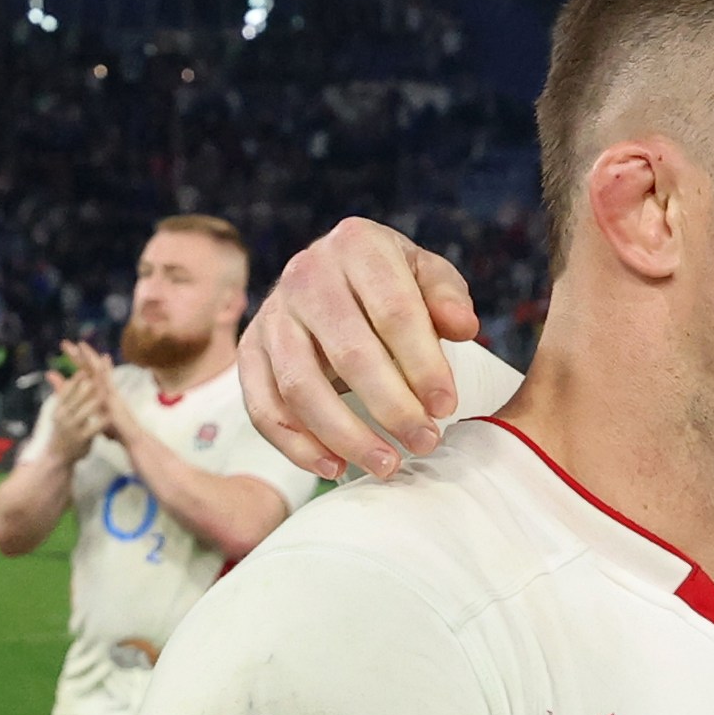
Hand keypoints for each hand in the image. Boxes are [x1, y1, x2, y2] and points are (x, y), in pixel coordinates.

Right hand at [39, 363, 106, 461]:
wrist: (57, 456)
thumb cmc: (62, 431)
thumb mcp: (59, 413)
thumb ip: (62, 397)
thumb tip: (55, 375)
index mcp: (57, 409)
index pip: (66, 391)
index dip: (76, 380)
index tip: (85, 370)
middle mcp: (63, 417)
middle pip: (76, 398)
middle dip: (87, 387)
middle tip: (99, 376)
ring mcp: (71, 428)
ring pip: (85, 411)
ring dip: (96, 401)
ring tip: (107, 392)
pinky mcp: (81, 439)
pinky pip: (93, 428)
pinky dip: (101, 421)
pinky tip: (110, 416)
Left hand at [59, 341, 127, 446]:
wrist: (131, 438)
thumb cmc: (114, 429)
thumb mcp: (93, 416)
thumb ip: (86, 409)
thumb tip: (77, 407)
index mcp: (97, 392)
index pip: (84, 373)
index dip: (74, 363)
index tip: (64, 353)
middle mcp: (104, 388)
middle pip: (89, 368)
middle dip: (78, 355)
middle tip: (64, 343)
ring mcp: (111, 390)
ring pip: (99, 370)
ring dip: (90, 357)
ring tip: (81, 344)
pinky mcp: (117, 397)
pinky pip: (110, 381)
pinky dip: (107, 369)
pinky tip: (104, 358)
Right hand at [239, 216, 480, 479]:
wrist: (332, 277)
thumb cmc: (391, 283)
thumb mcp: (426, 275)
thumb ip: (447, 297)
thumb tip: (463, 327)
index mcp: (357, 245)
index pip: (394, 311)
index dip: (423, 364)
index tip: (446, 407)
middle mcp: (306, 275)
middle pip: (349, 353)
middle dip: (391, 407)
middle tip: (425, 443)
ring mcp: (272, 314)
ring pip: (301, 386)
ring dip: (345, 435)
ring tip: (387, 466)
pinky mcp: (250, 350)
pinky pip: (263, 406)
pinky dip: (296, 445)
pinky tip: (334, 468)